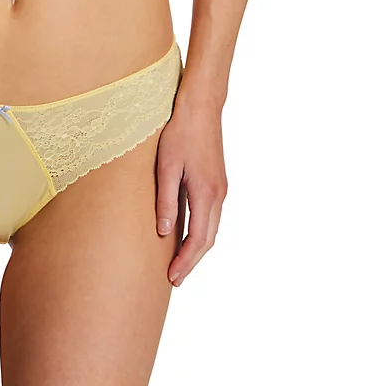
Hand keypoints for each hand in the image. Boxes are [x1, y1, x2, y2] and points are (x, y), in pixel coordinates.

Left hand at [155, 95, 226, 285]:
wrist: (201, 106)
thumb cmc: (180, 132)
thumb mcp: (166, 166)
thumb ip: (166, 200)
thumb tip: (164, 233)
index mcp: (206, 193)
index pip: (198, 239)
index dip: (186, 262)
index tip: (172, 278)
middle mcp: (218, 195)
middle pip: (208, 239)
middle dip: (192, 261)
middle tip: (174, 278)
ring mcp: (221, 188)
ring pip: (212, 228)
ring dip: (198, 247)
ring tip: (180, 261)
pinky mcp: (218, 181)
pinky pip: (212, 215)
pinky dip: (202, 231)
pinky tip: (187, 233)